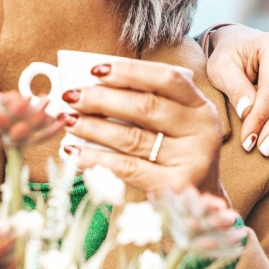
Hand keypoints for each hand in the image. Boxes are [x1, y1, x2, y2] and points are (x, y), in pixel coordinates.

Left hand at [62, 57, 226, 202]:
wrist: (202, 199)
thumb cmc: (176, 151)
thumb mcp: (174, 123)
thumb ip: (146, 103)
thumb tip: (92, 87)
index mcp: (200, 107)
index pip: (166, 79)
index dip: (130, 71)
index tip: (96, 70)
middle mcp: (201, 131)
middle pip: (145, 107)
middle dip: (102, 99)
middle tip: (71, 96)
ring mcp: (190, 160)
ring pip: (131, 138)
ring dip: (92, 127)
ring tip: (67, 120)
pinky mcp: (174, 186)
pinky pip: (126, 167)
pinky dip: (95, 158)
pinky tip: (72, 151)